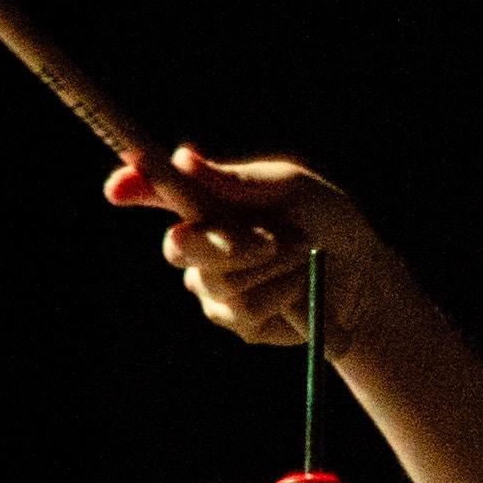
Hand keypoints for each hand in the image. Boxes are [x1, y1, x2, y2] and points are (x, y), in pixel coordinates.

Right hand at [104, 145, 413, 349]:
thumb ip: (236, 182)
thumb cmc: (325, 220)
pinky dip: (282, 296)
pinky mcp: (237, 324)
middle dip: (228, 244)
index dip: (135, 187)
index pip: (158, 192)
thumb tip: (183, 158)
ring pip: (220, 284)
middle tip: (273, 240)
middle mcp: (199, 245)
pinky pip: (246, 312)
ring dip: (273, 271)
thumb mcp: (289, 188)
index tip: (119, 186)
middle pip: (181, 248)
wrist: (362, 275)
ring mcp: (213, 288)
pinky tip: (298, 289)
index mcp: (207, 202)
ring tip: (301, 258)